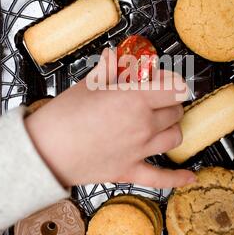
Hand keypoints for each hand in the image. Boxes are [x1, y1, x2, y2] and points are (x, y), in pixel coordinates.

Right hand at [25, 49, 194, 187]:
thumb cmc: (62, 118)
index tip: (164, 80)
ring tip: (164, 122)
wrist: (44, 151)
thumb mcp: (88, 84)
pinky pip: (161, 178)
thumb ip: (109, 68)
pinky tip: (189, 177)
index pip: (175, 88)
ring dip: (174, 127)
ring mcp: (139, 151)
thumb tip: (116, 56)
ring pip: (175, 137)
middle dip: (170, 101)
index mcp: (135, 100)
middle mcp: (143, 126)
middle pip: (176, 111)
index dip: (172, 81)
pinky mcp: (130, 171)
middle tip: (158, 97)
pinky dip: (177, 178)